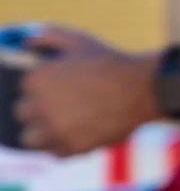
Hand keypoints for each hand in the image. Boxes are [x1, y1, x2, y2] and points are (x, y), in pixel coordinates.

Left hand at [15, 26, 157, 155]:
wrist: (144, 88)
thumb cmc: (112, 62)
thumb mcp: (79, 41)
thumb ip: (48, 37)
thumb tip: (27, 44)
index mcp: (36, 79)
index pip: (24, 90)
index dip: (41, 89)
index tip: (57, 89)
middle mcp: (39, 106)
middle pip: (23, 114)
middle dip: (39, 111)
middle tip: (62, 107)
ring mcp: (55, 129)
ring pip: (32, 138)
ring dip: (45, 132)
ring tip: (65, 125)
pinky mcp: (72, 148)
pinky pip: (55, 153)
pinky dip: (64, 146)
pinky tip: (79, 135)